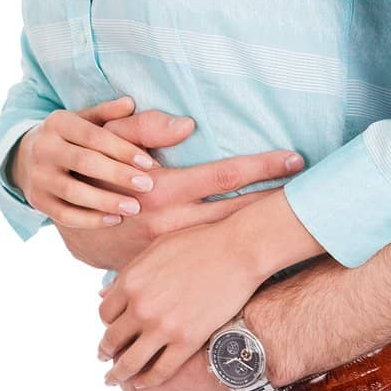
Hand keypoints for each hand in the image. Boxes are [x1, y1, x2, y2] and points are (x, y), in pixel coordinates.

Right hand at [9, 95, 157, 228]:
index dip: (122, 149)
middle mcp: (44, 148)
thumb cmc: (68, 137)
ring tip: (134, 207)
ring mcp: (38, 177)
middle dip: (118, 175)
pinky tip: (114, 220)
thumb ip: (107, 113)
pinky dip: (90, 220)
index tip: (149, 163)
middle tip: (148, 185)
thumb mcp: (83, 120)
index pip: (93, 136)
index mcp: (58, 124)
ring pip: (73, 192)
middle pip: (84, 163)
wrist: (24, 158)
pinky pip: (64, 214)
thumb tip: (130, 102)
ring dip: (106, 201)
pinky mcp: (37, 201)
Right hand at [53, 111, 305, 270]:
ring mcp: (172, 250)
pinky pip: (213, 257)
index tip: (296, 157)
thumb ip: (145, 129)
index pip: (225, 175)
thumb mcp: (109, 142)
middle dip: (278, 200)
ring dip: (265, 226)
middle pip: (238, 210)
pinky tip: (268, 245)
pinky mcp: (170, 266)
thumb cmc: (93, 171)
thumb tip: (188, 124)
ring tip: (301, 215)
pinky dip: (241, 250)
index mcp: (162, 189)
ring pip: (230, 236)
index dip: (263, 165)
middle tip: (317, 189)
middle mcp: (171, 223)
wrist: (74, 230)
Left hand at [98, 206, 280, 387]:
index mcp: (131, 281)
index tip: (112, 330)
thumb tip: (103, 294)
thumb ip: (128, 273)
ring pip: (130, 363)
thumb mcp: (156, 249)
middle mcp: (141, 307)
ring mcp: (164, 327)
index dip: (107, 324)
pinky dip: (148, 380)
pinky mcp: (188, 341)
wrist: (238, 250)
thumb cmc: (200, 243)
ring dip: (118, 375)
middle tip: (106, 359)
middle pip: (112, 340)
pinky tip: (144, 382)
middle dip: (106, 352)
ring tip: (115, 380)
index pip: (105, 314)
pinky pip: (160, 371)